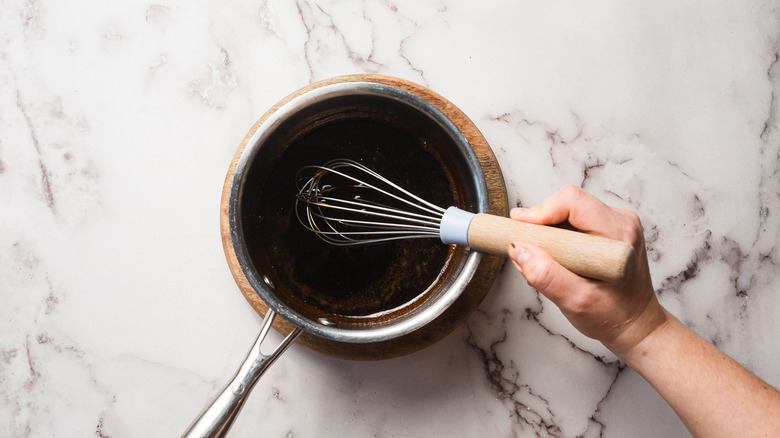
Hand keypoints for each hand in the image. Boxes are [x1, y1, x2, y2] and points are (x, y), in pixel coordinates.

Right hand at [507, 185, 666, 355]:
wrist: (635, 325)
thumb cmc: (613, 316)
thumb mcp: (576, 302)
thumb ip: (546, 276)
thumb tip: (520, 250)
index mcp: (618, 234)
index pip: (573, 201)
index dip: (541, 211)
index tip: (521, 228)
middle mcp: (622, 222)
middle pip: (568, 203)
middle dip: (542, 223)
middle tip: (529, 248)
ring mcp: (616, 223)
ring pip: (568, 210)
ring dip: (549, 230)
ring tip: (546, 257)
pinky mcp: (608, 227)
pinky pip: (573, 219)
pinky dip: (558, 235)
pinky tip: (558, 256)